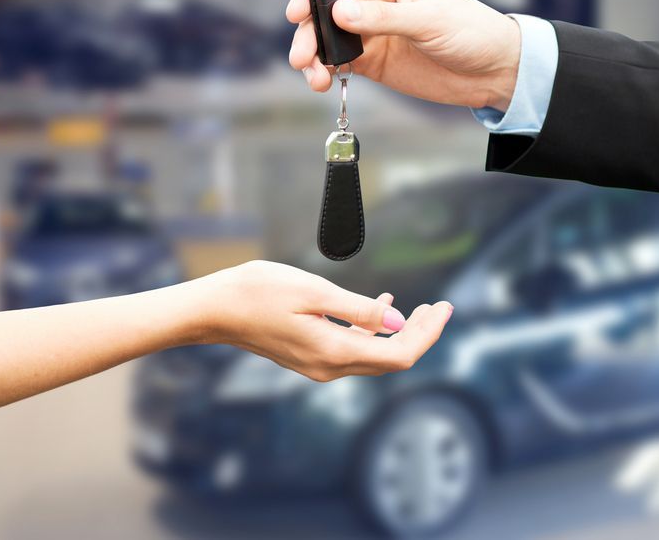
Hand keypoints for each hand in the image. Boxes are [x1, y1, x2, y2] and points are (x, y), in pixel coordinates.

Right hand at [200, 260, 451, 381]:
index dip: (427, 334)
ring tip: (422, 307)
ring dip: (399, 333)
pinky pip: (353, 349)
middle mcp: (329, 367)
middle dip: (420, 334)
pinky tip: (382, 306)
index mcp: (334, 352)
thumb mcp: (313, 291)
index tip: (445, 308)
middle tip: (443, 307)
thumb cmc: (257, 292)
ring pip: (374, 355)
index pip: (398, 354)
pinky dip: (373, 331)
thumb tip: (396, 322)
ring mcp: (318, 365)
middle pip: (390, 359)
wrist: (213, 310)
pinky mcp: (308, 356)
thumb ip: (357, 309)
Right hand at [286, 0, 521, 109]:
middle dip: (309, 32)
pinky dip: (326, 72)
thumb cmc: (471, 31)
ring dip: (314, 56)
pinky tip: (323, 82)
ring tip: (314, 78)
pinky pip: (339, 62)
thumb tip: (339, 14)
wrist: (492, 71)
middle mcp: (373, 1)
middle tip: (302, 56)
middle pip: (325, 11)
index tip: (297, 13)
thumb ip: (383, 18)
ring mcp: (371, 32)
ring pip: (327, 39)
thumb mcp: (428, 20)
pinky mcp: (372, 60)